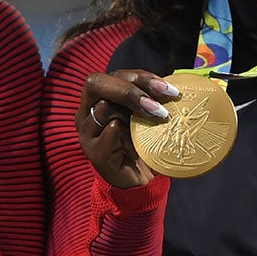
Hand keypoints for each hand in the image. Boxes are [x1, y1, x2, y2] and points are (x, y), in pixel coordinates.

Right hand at [76, 70, 177, 189]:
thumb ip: (149, 97)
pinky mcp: (93, 151)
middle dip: (131, 91)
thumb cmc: (144, 144)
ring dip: (134, 118)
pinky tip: (138, 148)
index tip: (170, 91)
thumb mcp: (147, 115)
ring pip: (104, 107)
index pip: (116, 75)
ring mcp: (86, 132)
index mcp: (100, 97)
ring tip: (149, 134)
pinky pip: (111, 130)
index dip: (142, 78)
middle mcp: (86, 111)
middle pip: (97, 83)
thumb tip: (169, 85)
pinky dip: (130, 137)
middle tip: (159, 109)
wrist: (140, 181)